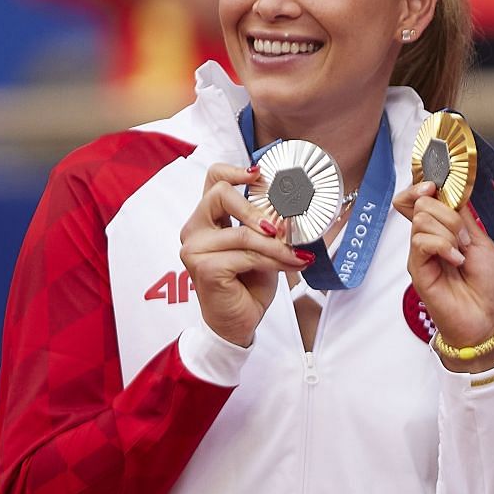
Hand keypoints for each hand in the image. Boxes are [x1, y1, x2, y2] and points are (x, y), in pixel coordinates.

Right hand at [180, 163, 312, 346]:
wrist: (238, 322)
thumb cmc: (247, 283)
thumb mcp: (260, 246)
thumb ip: (266, 224)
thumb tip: (292, 208)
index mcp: (207, 218)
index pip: (213, 179)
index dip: (236, 171)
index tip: (261, 175)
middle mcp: (195, 229)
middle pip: (221, 194)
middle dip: (257, 208)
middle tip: (282, 226)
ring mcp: (195, 248)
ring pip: (243, 233)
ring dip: (277, 245)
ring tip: (298, 254)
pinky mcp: (204, 267)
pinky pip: (247, 255)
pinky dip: (275, 260)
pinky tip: (291, 264)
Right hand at [392, 181, 493, 370]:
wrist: (485, 318)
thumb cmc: (486, 286)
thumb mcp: (482, 242)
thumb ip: (464, 217)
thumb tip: (450, 192)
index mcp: (444, 228)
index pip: (420, 198)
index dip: (424, 185)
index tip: (436, 183)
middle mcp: (428, 238)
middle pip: (422, 203)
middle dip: (448, 214)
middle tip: (464, 238)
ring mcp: (421, 253)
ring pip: (422, 219)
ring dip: (448, 232)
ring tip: (461, 253)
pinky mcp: (417, 268)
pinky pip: (421, 242)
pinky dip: (442, 246)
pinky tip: (455, 261)